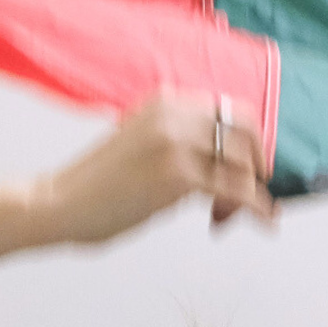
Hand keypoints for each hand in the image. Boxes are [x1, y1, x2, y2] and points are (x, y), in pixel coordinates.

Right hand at [39, 93, 275, 246]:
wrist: (63, 202)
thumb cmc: (104, 183)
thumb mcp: (147, 142)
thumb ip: (184, 140)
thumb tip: (231, 161)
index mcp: (166, 102)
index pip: (233, 111)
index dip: (252, 142)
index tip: (254, 167)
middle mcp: (174, 115)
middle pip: (247, 135)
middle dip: (256, 168)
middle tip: (252, 192)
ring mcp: (178, 144)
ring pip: (243, 167)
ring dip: (247, 196)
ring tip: (223, 216)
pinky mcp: (180, 176)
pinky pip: (240, 192)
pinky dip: (259, 210)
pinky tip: (265, 224)